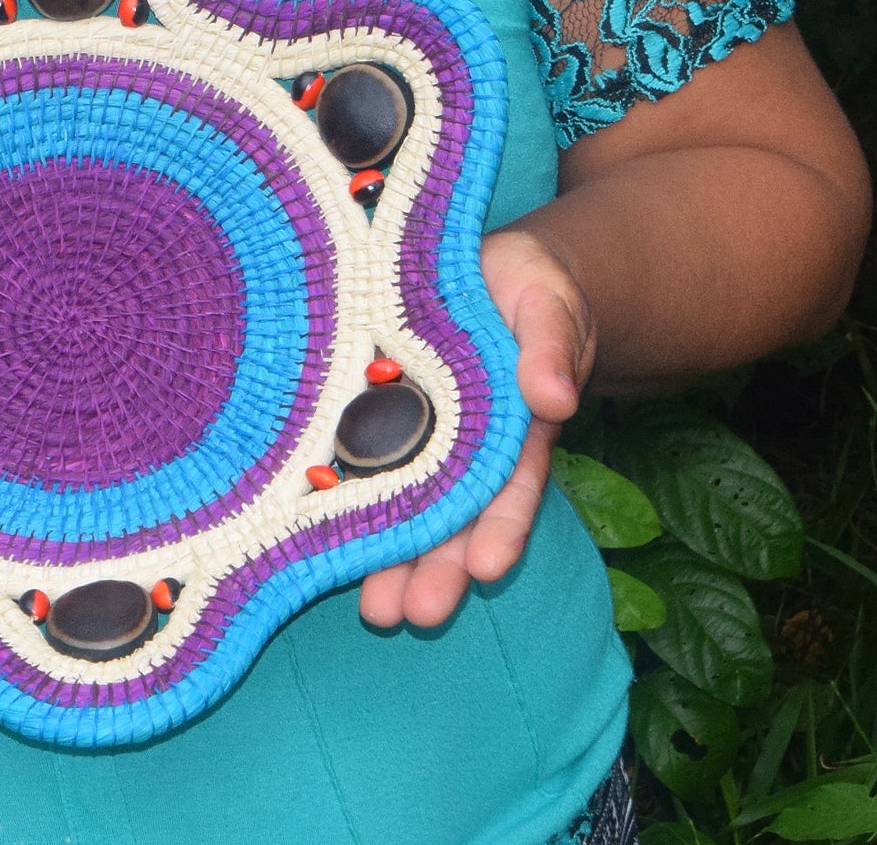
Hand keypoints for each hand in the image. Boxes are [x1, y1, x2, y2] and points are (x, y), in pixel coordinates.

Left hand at [357, 226, 593, 630]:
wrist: (479, 260)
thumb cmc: (527, 287)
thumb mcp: (548, 306)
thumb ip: (550, 348)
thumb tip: (557, 399)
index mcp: (514, 428)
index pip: (511, 488)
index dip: (500, 529)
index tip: (487, 569)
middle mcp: (463, 444)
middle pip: (453, 514)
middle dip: (438, 568)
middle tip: (415, 615)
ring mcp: (413, 430)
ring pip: (401, 501)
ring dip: (390, 557)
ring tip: (376, 614)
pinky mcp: (370, 408)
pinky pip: (355, 457)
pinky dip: (342, 500)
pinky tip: (319, 540)